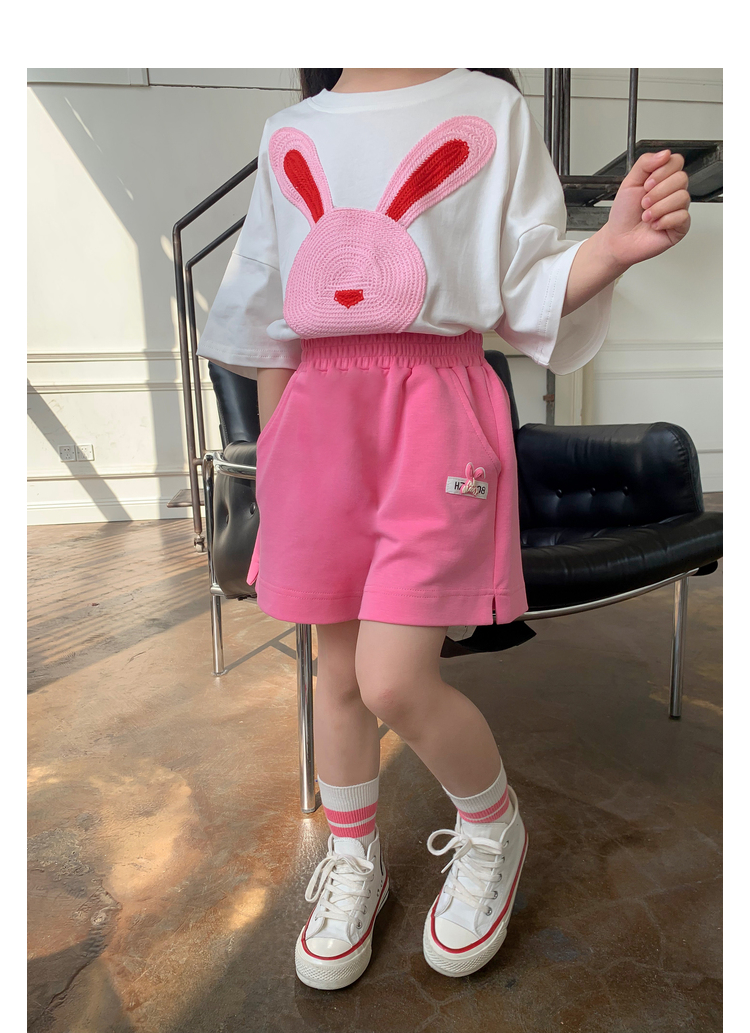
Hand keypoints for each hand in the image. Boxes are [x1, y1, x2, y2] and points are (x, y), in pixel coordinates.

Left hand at [600, 150, 690, 267]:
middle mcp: (672, 192)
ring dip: (658, 208)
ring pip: (682, 197)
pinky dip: (664, 221)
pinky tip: (654, 225)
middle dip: (657, 192)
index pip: (676, 161)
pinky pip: (682, 217)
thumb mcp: (629, 182)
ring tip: (646, 216)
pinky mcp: (681, 226)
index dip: (661, 172)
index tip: (646, 184)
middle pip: (681, 178)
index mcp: (663, 179)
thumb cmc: (623, 214)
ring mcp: (678, 208)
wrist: (618, 239)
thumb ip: (645, 163)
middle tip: (644, 202)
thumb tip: (665, 153)